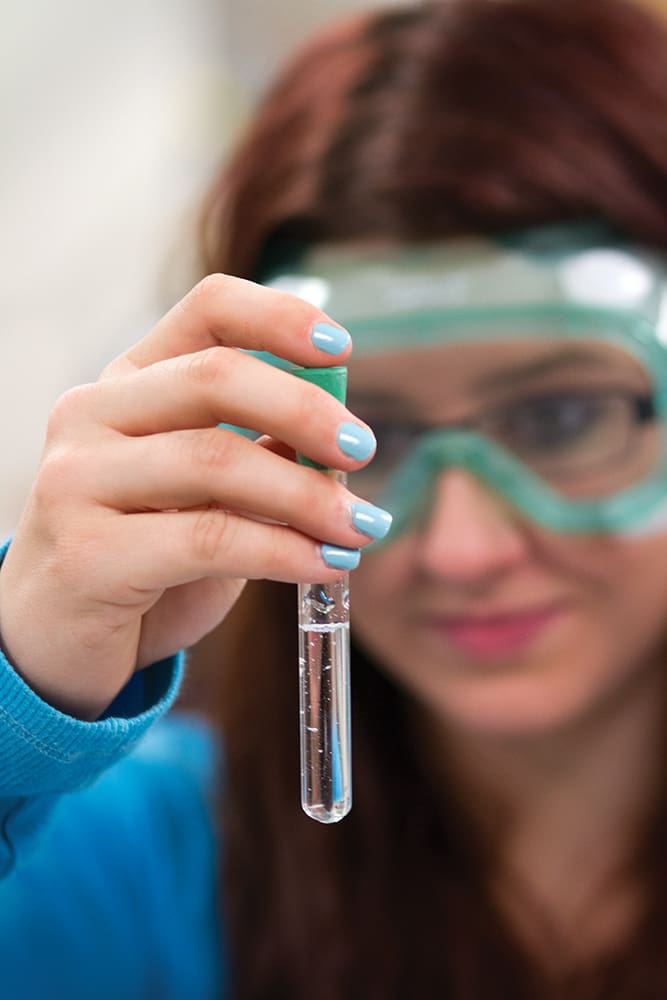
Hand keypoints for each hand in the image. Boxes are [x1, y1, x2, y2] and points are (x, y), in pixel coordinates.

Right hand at [0, 275, 375, 718]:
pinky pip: (208, 540)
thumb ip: (259, 454)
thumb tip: (341, 434)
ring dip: (307, 496)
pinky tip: (323, 565)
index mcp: (129, 382)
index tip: (341, 350)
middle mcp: (92, 414)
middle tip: (363, 451)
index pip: (208, 310)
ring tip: (359, 528)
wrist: (55, 640)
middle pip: (215, 377)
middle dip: (306, 412)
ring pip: (216, 461)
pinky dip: (283, 551)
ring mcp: (78, 480)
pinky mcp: (86, 553)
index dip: (281, 317)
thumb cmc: (143, 558)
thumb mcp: (205, 495)